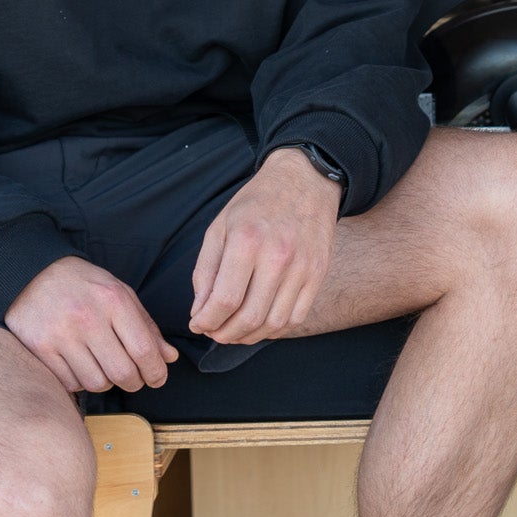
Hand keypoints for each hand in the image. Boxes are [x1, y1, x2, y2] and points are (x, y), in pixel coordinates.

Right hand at [3, 256, 179, 393]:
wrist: (33, 272)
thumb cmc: (83, 284)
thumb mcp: (120, 293)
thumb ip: (146, 326)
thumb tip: (168, 358)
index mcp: (114, 300)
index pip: (144, 350)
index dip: (156, 371)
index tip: (157, 378)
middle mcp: (88, 318)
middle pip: (122, 373)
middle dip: (134, 382)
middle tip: (134, 378)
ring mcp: (61, 335)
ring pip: (96, 383)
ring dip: (106, 383)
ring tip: (104, 367)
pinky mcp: (40, 348)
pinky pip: (70, 384)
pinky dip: (80, 381)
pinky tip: (81, 366)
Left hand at [190, 147, 340, 345]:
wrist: (305, 180)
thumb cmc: (257, 202)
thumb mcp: (220, 226)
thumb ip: (205, 271)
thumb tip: (200, 312)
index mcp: (247, 241)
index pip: (224, 300)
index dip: (206, 321)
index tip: (198, 324)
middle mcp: (278, 256)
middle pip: (249, 317)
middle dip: (224, 335)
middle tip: (213, 332)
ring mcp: (302, 267)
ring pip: (273, 324)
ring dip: (248, 336)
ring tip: (234, 331)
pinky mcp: (318, 274)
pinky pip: (296, 318)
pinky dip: (274, 329)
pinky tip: (260, 323)